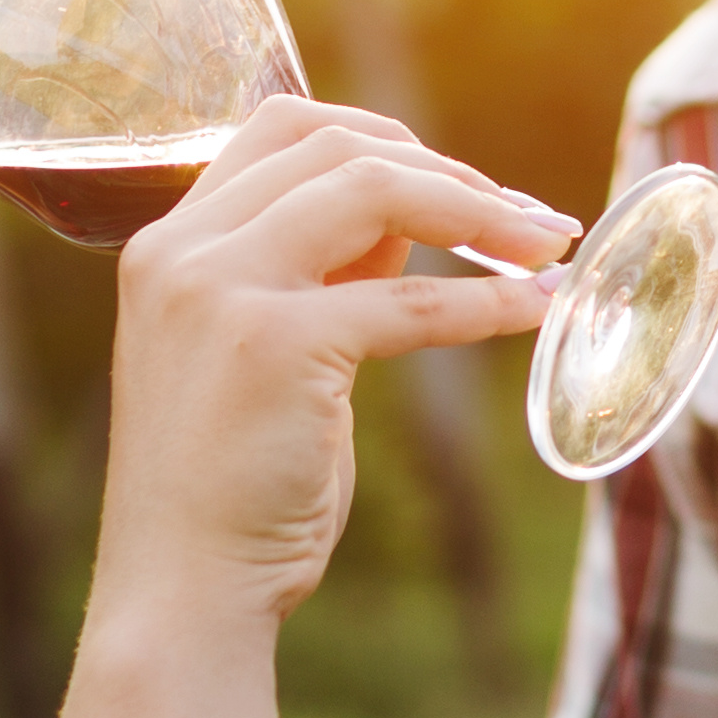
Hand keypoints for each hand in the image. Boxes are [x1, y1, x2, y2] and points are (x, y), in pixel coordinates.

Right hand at [88, 101, 566, 635]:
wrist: (182, 589)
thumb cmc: (231, 486)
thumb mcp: (261, 352)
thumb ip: (314, 275)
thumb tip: (407, 216)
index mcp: (168, 243)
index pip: (281, 127)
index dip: (383, 137)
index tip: (458, 181)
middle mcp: (182, 250)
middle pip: (336, 144)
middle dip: (450, 171)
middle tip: (530, 218)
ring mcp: (222, 290)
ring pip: (375, 189)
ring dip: (480, 211)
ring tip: (549, 246)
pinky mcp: (276, 345)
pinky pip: (412, 300)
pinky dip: (488, 299)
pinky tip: (534, 311)